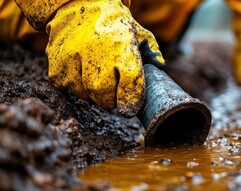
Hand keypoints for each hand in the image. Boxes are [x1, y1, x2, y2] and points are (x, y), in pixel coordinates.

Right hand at [45, 0, 164, 116]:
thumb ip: (152, 54)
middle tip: (113, 96)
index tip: (130, 107)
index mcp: (122, 47)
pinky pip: (67, 87)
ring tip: (97, 80)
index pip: (130, 83)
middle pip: (104, 95)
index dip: (131, 100)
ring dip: (93, 95)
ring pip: (85, 94)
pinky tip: (81, 74)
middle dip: (111, 101)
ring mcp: (73, 57)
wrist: (80, 3)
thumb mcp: (140, 34)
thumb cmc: (115, 24)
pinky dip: (77, 87)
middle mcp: (96, 52)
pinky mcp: (56, 63)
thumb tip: (160, 69)